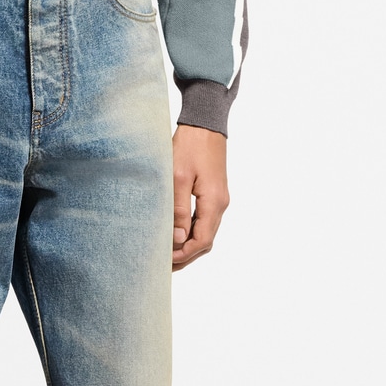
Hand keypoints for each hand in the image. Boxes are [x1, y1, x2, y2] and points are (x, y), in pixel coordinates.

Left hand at [172, 125, 228, 271]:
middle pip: (206, 240)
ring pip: (205, 231)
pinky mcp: (213, 192)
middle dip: (186, 254)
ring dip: (188, 244)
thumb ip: (178, 209)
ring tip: (168, 251)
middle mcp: (220, 204)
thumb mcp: (178, 177)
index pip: (201, 240)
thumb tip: (177, 238)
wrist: (205, 123)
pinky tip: (176, 232)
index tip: (165, 260)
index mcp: (214, 202)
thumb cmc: (191, 145)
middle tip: (164, 263)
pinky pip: (204, 220)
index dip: (184, 254)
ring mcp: (218, 199)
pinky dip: (191, 231)